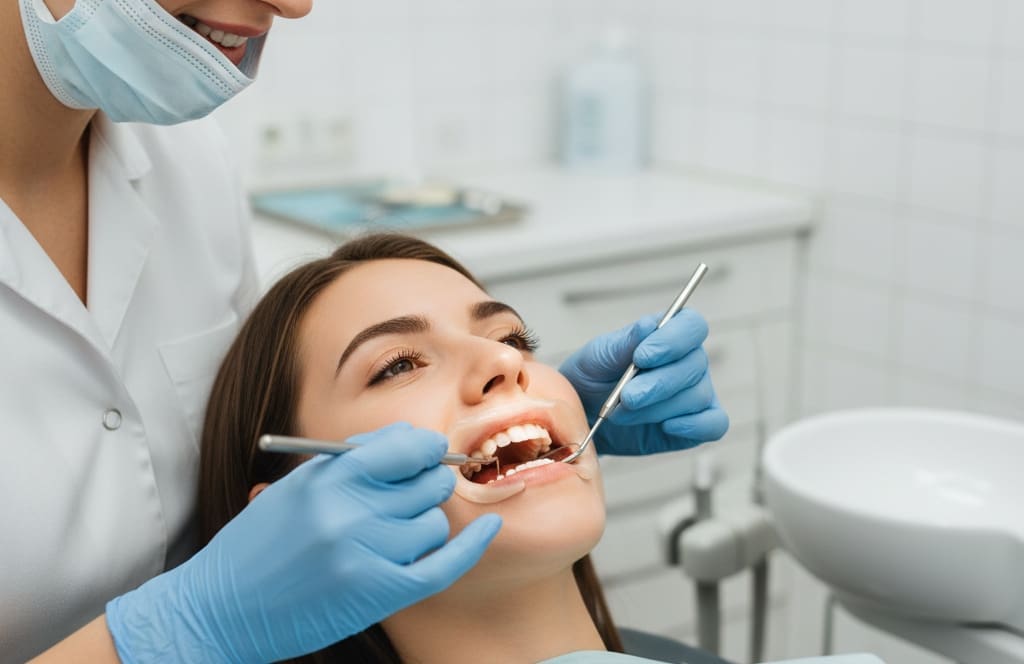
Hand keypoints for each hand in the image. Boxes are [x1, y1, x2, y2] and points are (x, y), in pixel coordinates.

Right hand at [105, 423, 500, 661]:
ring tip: (393, 536)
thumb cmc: (257, 544)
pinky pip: (442, 565)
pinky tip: (489, 529)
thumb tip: (409, 442)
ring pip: (432, 524)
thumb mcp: (296, 487)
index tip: (428, 454)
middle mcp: (348, 511)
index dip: (425, 448)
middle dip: (428, 484)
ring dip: (423, 527)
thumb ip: (350, 461)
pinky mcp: (375, 594)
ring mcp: (363, 555)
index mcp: (327, 477)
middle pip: (427, 483)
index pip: (405, 446)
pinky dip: (470, 546)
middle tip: (417, 493)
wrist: (217, 609)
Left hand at [560, 310, 728, 455]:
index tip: (641, 357)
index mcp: (669, 335)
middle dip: (658, 384)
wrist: (586, 414)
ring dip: (657, 408)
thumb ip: (625, 342)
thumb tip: (649, 324)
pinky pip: (714, 424)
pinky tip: (665, 427)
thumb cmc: (593, 377)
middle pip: (695, 365)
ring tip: (623, 413)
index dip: (673, 340)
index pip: (692, 325)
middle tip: (627, 397)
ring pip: (696, 397)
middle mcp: (688, 362)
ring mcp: (695, 394)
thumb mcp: (599, 356)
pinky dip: (693, 426)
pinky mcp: (696, 425)